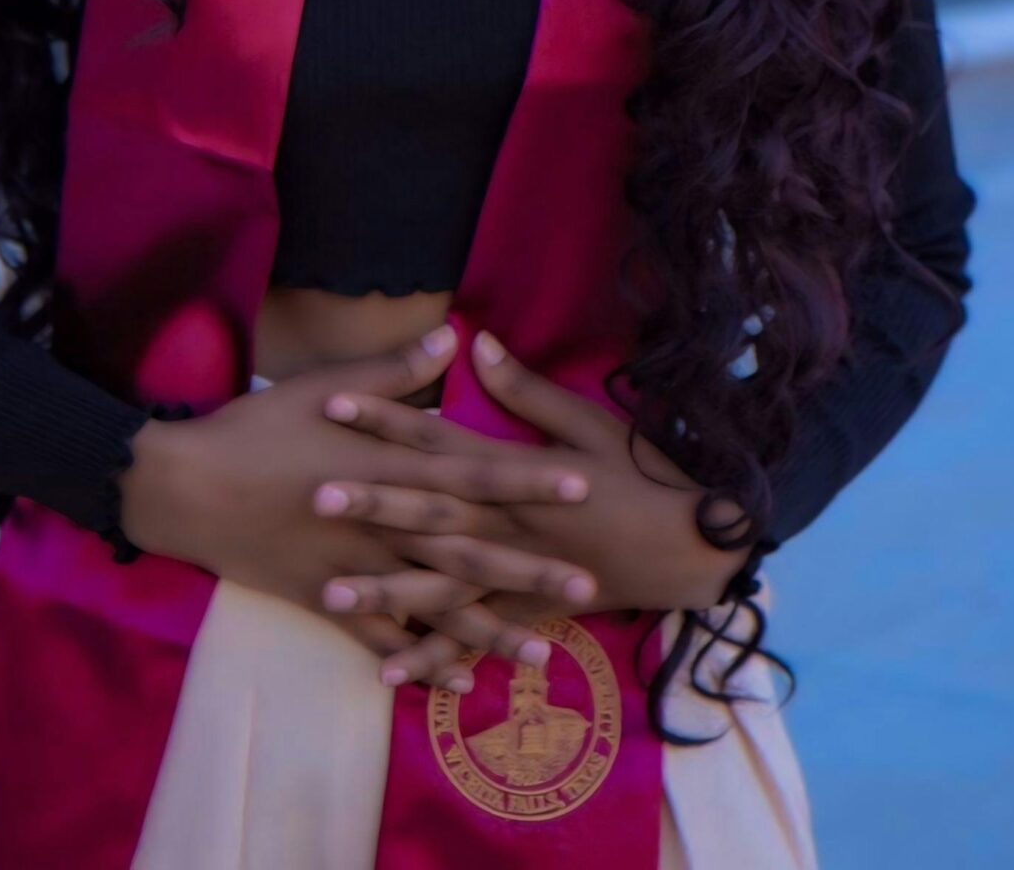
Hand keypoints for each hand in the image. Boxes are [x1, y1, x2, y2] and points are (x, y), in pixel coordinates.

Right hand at [117, 323, 602, 681]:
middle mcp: (380, 523)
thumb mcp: (324, 385)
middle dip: (530, 567)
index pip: (472, 475)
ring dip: (490, 628)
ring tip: (542, 652)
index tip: (579, 486)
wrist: (186, 486)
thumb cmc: (256, 427)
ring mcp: (354, 570)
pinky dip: (419, 659)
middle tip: (589, 584)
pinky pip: (381, 639)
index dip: (526, 481)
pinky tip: (457, 681)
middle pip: (469, 549)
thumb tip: (453, 336)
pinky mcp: (324, 600)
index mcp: (386, 467)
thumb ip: (395, 373)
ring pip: (435, 606)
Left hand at [314, 328, 759, 686]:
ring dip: (386, 590)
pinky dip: (435, 654)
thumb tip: (475, 342)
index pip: (441, 442)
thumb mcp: (590, 422)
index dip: (388, 423)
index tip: (336, 407)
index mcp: (520, 474)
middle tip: (316, 499)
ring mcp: (520, 573)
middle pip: (431, 513)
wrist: (696, 544)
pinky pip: (477, 637)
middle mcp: (511, 525)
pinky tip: (391, 671)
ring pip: (443, 584)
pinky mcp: (531, 610)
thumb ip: (525, 390)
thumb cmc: (645, 472)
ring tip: (330, 597)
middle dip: (372, 505)